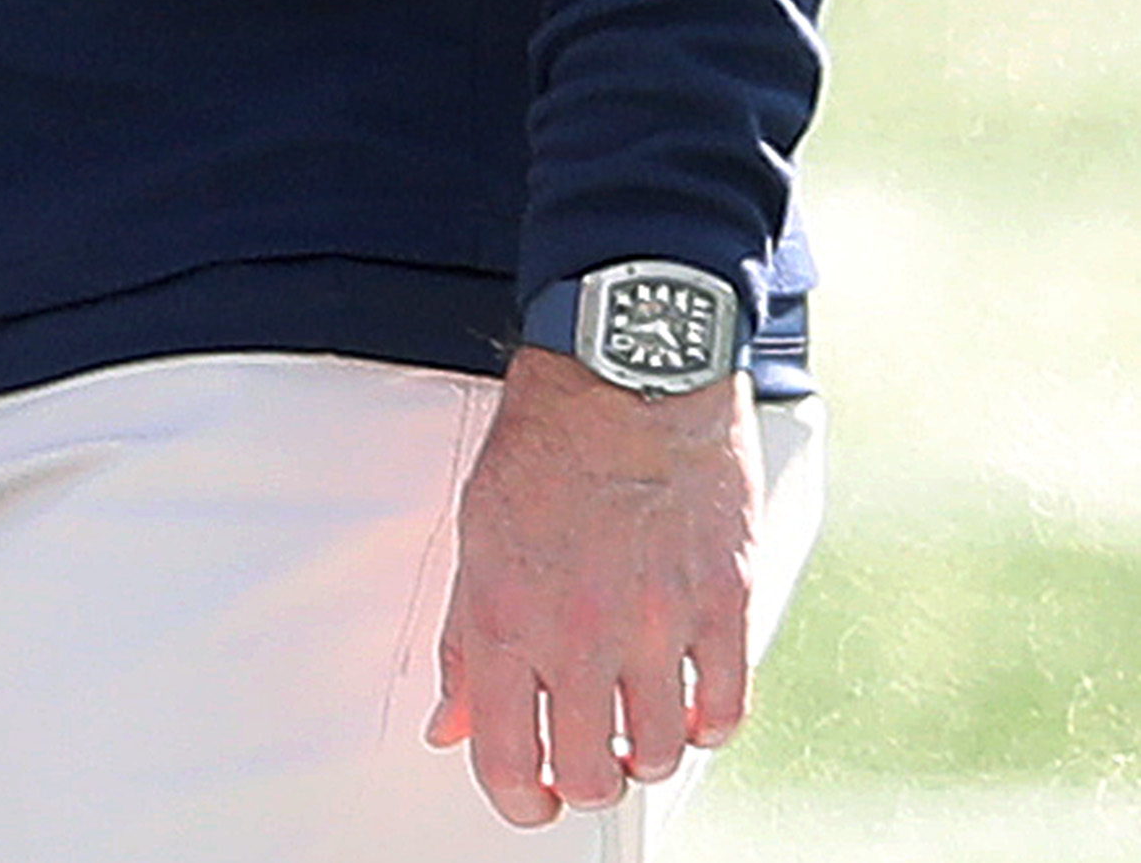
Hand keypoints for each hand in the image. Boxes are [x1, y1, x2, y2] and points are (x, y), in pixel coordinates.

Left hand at [430, 350, 763, 825]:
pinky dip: (707, 721)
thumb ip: (463, 642)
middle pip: (590, 773)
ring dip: (645, 750)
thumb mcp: (474, 537)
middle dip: (584, 778)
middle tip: (584, 754)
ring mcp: (656, 626)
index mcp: (504, 616)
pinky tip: (688, 698)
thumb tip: (451, 725)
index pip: (506, 759)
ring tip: (633, 718)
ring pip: (659, 754)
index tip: (529, 797)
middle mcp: (578, 633)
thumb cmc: (547, 445)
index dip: (518, 798)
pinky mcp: (722, 608)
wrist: (627, 376)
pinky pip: (725, 711)